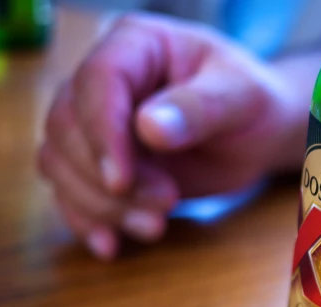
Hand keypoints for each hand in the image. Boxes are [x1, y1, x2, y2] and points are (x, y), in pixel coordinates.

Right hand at [38, 14, 314, 260]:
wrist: (258, 133)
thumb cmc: (253, 102)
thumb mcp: (241, 97)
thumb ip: (199, 108)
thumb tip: (149, 128)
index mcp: (135, 45)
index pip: (97, 82)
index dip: (102, 134)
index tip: (122, 181)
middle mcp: (103, 81)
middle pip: (68, 128)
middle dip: (107, 179)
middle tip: (164, 205)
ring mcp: (97, 124)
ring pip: (61, 164)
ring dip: (99, 205)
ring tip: (154, 227)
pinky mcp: (102, 164)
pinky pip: (72, 191)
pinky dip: (87, 220)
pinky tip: (111, 246)